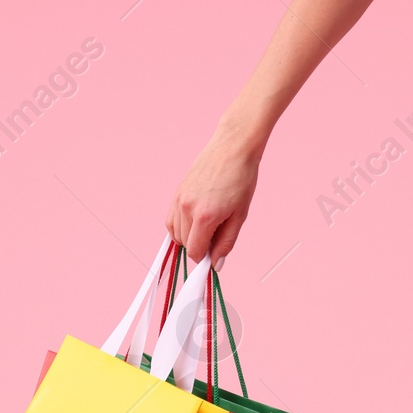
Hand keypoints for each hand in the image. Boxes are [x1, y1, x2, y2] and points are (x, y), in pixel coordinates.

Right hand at [166, 125, 261, 268]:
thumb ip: (226, 242)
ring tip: (209, 225)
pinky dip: (180, 226)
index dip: (205, 257)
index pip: (195, 251)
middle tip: (216, 236)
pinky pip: (171, 219)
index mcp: (204, 216)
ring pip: (175, 233)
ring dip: (189, 237)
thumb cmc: (241, 180)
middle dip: (199, 246)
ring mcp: (179, 199)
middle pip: (184, 244)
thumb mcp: (239, 216)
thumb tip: (216, 264)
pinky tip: (195, 222)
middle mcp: (187, 208)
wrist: (233, 148)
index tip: (215, 254)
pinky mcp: (177, 192)